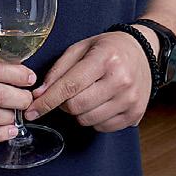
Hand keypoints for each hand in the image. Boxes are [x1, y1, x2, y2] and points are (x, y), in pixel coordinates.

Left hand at [25, 32, 151, 132]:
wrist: (144, 53)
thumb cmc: (108, 49)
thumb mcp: (81, 48)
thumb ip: (59, 70)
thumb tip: (39, 94)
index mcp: (105, 59)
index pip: (70, 86)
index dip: (47, 101)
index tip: (31, 111)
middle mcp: (121, 80)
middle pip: (76, 106)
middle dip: (64, 104)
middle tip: (68, 92)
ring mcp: (130, 99)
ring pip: (87, 120)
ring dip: (79, 112)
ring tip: (87, 95)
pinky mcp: (135, 114)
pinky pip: (102, 127)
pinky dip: (94, 118)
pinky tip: (100, 103)